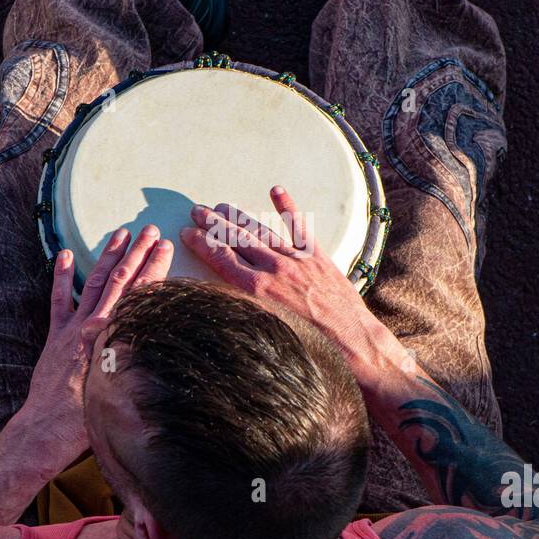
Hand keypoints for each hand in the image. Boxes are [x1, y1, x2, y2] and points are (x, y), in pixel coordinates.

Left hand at [16, 224, 173, 451]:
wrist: (48, 429)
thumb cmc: (90, 418)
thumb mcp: (126, 390)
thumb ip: (142, 362)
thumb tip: (163, 342)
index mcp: (115, 337)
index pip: (141, 294)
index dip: (155, 268)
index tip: (167, 247)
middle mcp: (95, 326)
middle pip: (121, 281)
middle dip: (138, 253)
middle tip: (151, 230)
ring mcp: (73, 329)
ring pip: (94, 283)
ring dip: (108, 256)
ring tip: (120, 234)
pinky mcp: (55, 337)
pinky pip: (59, 300)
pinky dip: (61, 277)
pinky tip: (63, 255)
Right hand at [178, 187, 410, 375]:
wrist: (351, 342)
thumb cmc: (310, 347)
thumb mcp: (267, 332)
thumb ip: (244, 310)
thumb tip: (221, 300)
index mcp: (258, 289)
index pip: (222, 259)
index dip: (202, 243)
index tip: (187, 232)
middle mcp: (274, 269)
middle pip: (237, 239)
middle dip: (213, 224)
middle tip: (197, 210)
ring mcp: (296, 259)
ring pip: (261, 230)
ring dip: (239, 216)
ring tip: (222, 205)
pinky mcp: (317, 257)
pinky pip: (299, 227)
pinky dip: (287, 207)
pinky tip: (276, 190)